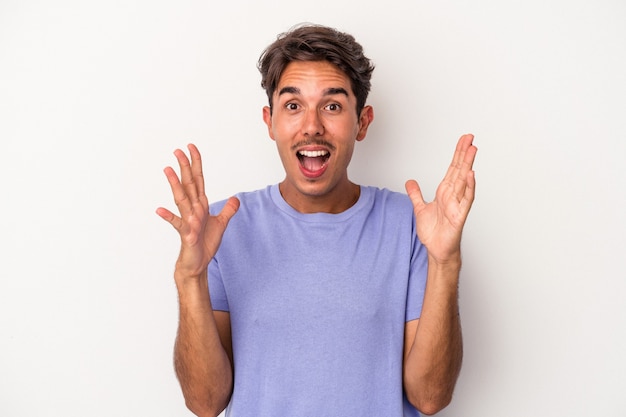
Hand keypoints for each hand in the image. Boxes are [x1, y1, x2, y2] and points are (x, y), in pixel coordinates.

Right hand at [156, 144, 238, 277]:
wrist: (197, 264)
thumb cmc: (205, 244)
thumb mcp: (221, 224)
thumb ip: (228, 210)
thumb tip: (236, 199)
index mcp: (200, 205)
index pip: (198, 179)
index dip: (196, 163)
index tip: (191, 148)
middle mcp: (193, 209)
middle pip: (188, 184)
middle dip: (184, 167)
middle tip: (178, 150)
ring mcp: (188, 220)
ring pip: (182, 199)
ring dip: (175, 184)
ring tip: (167, 169)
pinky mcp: (186, 233)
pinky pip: (177, 224)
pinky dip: (168, 217)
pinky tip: (159, 210)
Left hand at [405, 134, 476, 263]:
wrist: (437, 250)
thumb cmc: (434, 232)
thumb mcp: (420, 209)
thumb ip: (416, 194)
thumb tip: (410, 182)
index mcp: (444, 192)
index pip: (452, 169)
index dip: (457, 154)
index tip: (463, 140)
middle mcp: (452, 195)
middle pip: (459, 170)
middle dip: (464, 153)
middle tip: (470, 137)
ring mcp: (457, 204)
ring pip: (463, 181)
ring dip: (468, 165)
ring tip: (473, 150)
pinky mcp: (459, 215)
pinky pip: (465, 199)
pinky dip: (469, 187)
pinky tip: (471, 175)